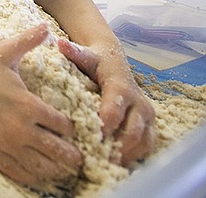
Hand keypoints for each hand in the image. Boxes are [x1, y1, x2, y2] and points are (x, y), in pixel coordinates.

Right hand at [0, 25, 82, 187]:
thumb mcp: (7, 50)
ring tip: (65, 169)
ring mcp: (5, 143)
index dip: (74, 129)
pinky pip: (18, 173)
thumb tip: (46, 25)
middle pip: (58, 151)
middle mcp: (18, 128)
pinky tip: (41, 175)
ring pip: (41, 167)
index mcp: (27, 104)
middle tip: (80, 156)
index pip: (64, 126)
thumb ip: (29, 40)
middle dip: (73, 156)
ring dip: (56, 170)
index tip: (78, 130)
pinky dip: (33, 177)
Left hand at [58, 38, 155, 164]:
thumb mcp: (84, 55)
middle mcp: (138, 101)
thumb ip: (73, 52)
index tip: (90, 137)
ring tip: (105, 164)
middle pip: (131, 131)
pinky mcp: (149, 123)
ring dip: (125, 155)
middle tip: (96, 158)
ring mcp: (145, 114)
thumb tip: (61, 44)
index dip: (103, 125)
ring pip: (142, 141)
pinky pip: (147, 144)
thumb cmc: (95, 60)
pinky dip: (134, 155)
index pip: (114, 110)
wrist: (114, 60)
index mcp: (121, 86)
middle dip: (115, 146)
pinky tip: (116, 162)